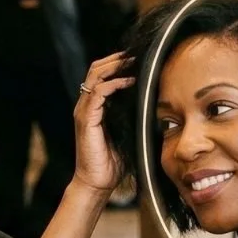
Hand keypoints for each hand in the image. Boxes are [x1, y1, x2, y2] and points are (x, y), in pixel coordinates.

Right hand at [72, 54, 133, 196]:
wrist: (97, 182)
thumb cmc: (113, 162)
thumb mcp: (127, 132)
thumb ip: (132, 116)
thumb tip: (153, 103)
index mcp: (95, 106)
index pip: (102, 74)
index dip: (118, 63)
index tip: (138, 59)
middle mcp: (86, 104)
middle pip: (96, 68)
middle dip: (116, 58)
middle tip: (136, 54)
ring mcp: (84, 110)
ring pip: (95, 75)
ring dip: (115, 66)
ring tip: (133, 62)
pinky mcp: (86, 118)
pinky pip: (98, 92)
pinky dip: (113, 83)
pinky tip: (129, 81)